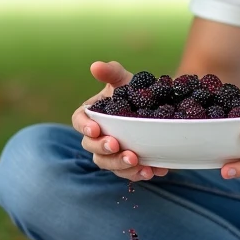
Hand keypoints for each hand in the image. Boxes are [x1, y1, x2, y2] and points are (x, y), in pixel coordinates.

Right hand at [72, 60, 168, 181]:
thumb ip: (111, 72)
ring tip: (137, 162)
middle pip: (92, 148)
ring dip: (121, 166)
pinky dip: (140, 173)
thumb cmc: (134, 90)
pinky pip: (129, 173)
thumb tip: (95, 66)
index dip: (85, 127)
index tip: (96, 129)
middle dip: (104, 149)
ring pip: (108, 164)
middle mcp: (98, 137)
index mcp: (92, 115)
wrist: (160, 106)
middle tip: (118, 146)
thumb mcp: (124, 79)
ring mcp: (112, 153)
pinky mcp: (128, 164)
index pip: (79, 121)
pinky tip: (154, 170)